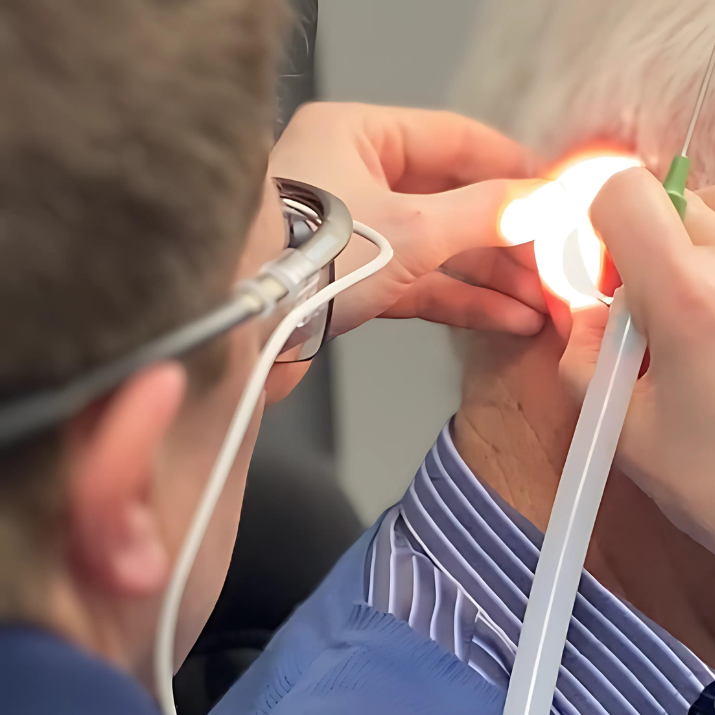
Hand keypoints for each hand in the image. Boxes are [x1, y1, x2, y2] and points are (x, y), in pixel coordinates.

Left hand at [269, 102, 546, 337]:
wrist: (246, 330)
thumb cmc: (302, 258)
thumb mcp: (412, 228)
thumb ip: (483, 212)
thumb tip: (540, 201)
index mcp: (356, 136)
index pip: (454, 139)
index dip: (510, 165)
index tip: (552, 191)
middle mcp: (353, 179)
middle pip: (451, 199)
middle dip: (505, 235)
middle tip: (551, 257)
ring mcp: (353, 234)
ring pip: (438, 247)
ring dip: (490, 275)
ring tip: (539, 298)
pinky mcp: (352, 281)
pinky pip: (418, 283)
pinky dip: (459, 300)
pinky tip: (503, 316)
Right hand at [560, 168, 714, 551]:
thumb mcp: (624, 431)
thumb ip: (582, 358)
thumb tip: (586, 312)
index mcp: (688, 299)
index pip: (625, 192)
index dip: (601, 225)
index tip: (609, 279)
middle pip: (678, 201)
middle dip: (653, 246)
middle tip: (658, 316)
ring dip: (699, 259)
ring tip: (704, 331)